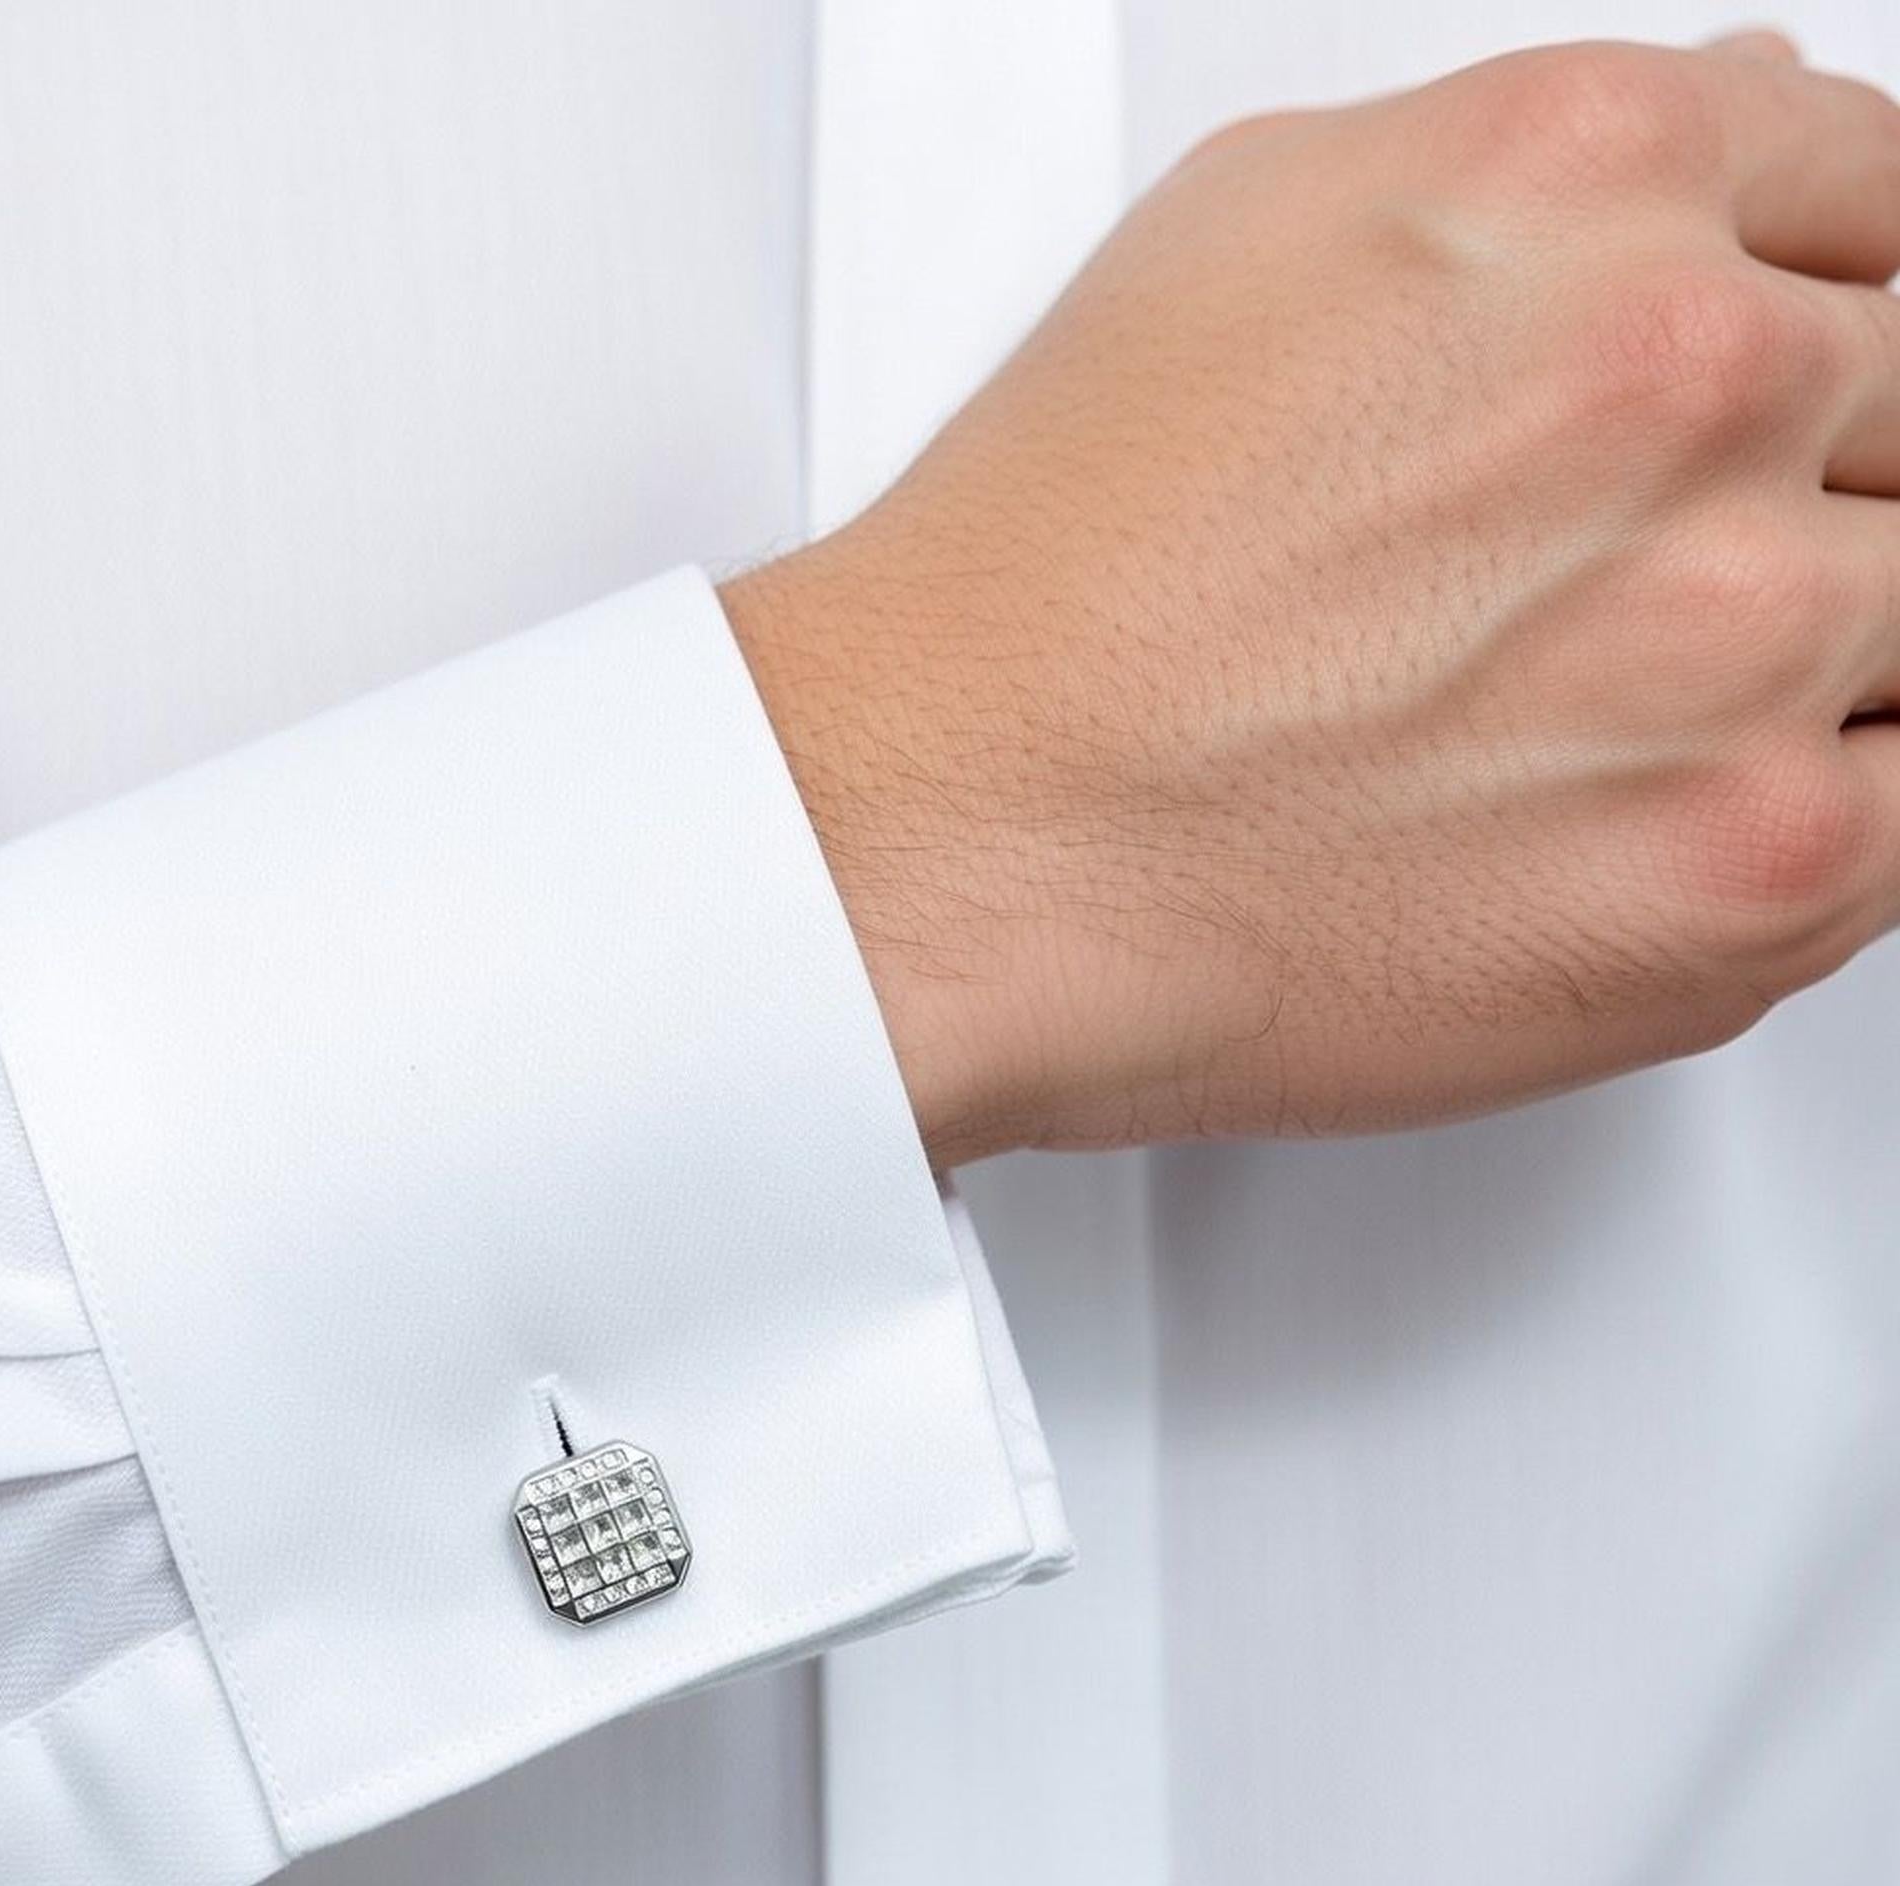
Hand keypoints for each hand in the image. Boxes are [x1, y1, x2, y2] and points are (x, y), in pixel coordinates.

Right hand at [722, 34, 1899, 1166]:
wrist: (954, 839)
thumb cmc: (1052, 587)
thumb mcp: (1247, 243)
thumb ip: (1545, 181)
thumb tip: (1742, 141)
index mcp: (1585, 182)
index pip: (1885, 188)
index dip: (1843, 300)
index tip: (1808, 385)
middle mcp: (1691, 383)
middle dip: (1817, 477)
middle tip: (1643, 577)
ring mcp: (1748, 631)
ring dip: (1813, 651)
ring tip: (1599, 710)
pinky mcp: (1764, 867)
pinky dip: (1825, 795)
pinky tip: (1650, 802)